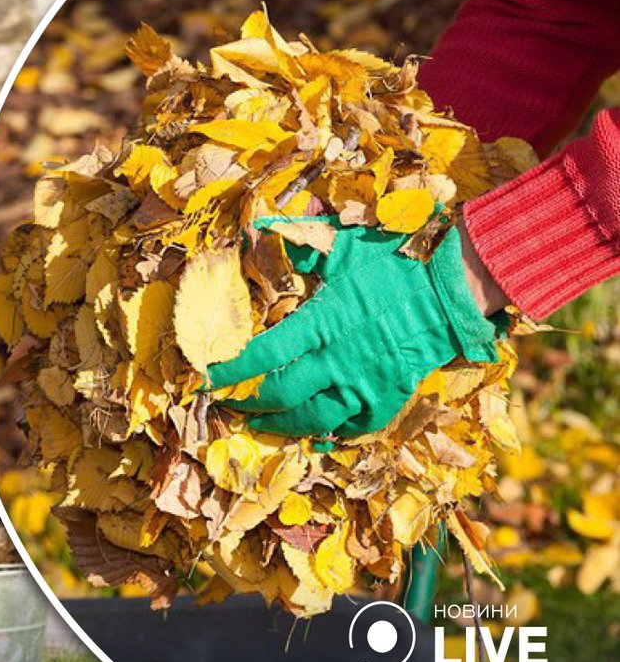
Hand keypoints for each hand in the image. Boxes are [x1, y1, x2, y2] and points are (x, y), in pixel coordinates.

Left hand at [208, 223, 503, 437]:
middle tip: (228, 405)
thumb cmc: (395, 265)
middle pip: (282, 394)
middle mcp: (339, 359)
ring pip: (313, 419)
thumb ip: (298, 240)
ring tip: (257, 425)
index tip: (209, 376)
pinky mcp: (388, 399)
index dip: (233, 369)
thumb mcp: (344, 245)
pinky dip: (329, 435)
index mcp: (324, 322)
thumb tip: (260, 225)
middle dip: (248, 404)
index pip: (265, 354)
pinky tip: (312, 435)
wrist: (452, 292)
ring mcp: (365, 384)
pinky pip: (354, 428)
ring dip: (280, 425)